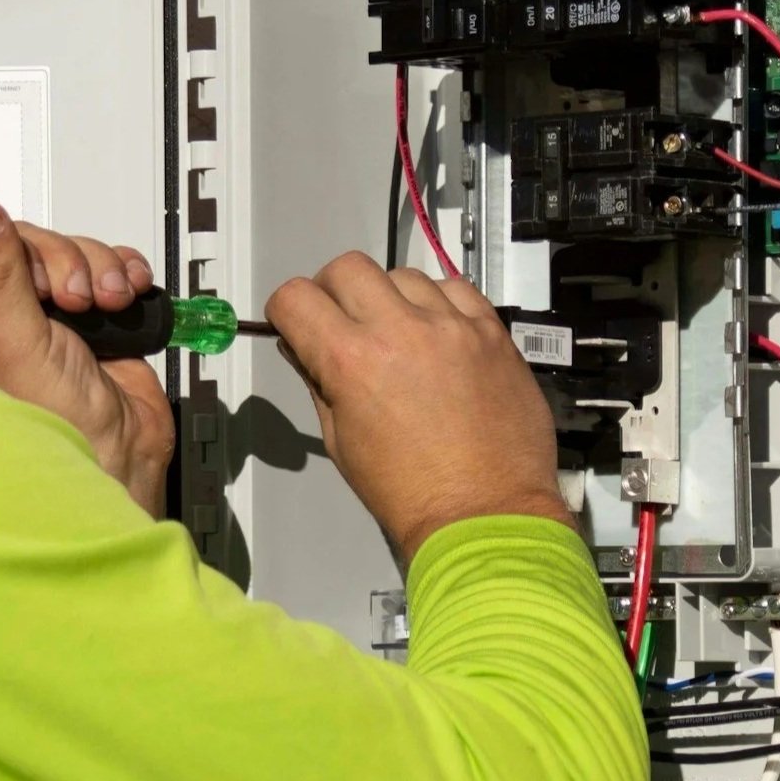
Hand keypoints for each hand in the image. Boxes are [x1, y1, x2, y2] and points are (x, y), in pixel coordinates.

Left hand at [0, 199, 174, 515]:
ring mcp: (50, 318)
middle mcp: (2, 318)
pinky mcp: (94, 322)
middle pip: (28, 243)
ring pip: (70, 254)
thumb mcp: (13, 341)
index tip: (35, 268)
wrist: (119, 461)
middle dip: (63, 260)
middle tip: (77, 298)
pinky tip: (128, 295)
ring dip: (98, 267)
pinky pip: (107, 271)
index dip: (9, 244)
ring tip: (108, 304)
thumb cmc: (52, 427)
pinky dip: (123, 274)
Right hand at [266, 253, 573, 562]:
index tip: (297, 323)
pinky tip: (438, 334)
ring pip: (404, 275)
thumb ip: (319, 382)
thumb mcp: (341, 441)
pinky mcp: (492, 332)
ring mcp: (451, 326)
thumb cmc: (408, 492)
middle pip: (348, 268)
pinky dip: (439, 303)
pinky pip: (457, 289)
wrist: (483, 512)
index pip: (296, 298)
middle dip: (333, 291)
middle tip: (343, 322)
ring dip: (390, 298)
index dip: (287, 310)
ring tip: (399, 335)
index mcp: (351, 361)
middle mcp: (400, 330)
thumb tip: (306, 347)